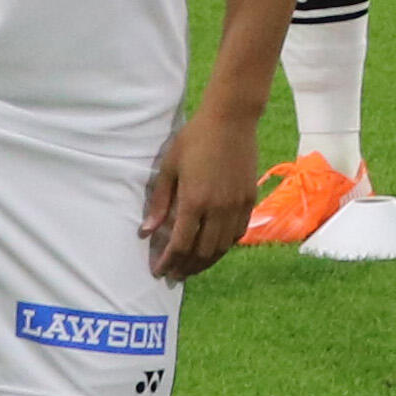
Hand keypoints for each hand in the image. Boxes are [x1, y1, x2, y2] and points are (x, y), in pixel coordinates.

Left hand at [142, 103, 262, 279]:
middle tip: (174, 275)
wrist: (231, 120)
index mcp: (195, 201)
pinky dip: (225, 246)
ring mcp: (237, 205)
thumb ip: (159, 203)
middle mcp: (218, 209)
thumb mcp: (169, 168)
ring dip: (206, 262)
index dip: (168, 262)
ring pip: (222, 246)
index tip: (159, 271)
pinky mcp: (249, 199)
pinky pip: (238, 232)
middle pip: (202, 251)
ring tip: (192, 268)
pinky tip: (215, 248)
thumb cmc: (194, 139)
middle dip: (186, 267)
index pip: (180, 244)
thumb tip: (146, 232)